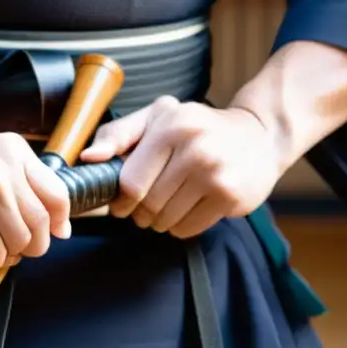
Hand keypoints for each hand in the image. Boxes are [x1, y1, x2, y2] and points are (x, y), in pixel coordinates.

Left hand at [78, 97, 284, 238]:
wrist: (259, 135)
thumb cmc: (197, 126)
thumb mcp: (157, 118)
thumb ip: (118, 134)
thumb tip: (87, 158)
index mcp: (171, 126)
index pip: (130, 183)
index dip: (120, 200)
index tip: (122, 201)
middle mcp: (195, 149)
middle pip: (147, 205)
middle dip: (140, 212)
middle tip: (148, 204)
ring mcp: (216, 175)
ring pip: (166, 220)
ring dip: (159, 221)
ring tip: (170, 203)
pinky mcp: (231, 197)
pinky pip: (188, 229)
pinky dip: (180, 226)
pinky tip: (189, 208)